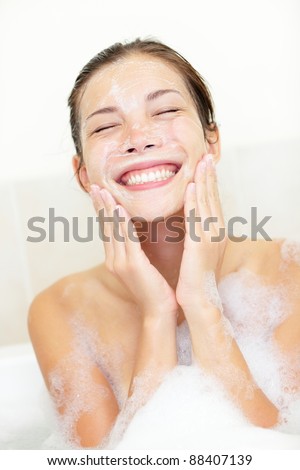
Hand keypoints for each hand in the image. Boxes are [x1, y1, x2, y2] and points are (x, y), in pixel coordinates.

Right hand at [90, 185, 177, 318]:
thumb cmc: (154, 290)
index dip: (103, 212)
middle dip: (100, 206)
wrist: (159, 312)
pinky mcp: (132, 265)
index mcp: (114, 260)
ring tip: (103, 191)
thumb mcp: (141, 267)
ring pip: (113, 230)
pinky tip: (120, 209)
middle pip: (105, 228)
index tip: (100, 194)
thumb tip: (135, 236)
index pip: (107, 231)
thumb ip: (135, 251)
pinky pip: (126, 239)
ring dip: (108, 209)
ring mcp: (120, 263)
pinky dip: (122, 223)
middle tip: (95, 186)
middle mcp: (113, 260)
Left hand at [176, 154, 227, 317]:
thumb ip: (197, 231)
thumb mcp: (198, 248)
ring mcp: (210, 237)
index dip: (211, 182)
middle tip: (207, 156)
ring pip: (208, 204)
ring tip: (202, 163)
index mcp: (216, 232)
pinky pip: (197, 218)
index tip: (207, 165)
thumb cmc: (195, 274)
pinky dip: (195, 201)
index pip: (213, 201)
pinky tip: (192, 187)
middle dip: (210, 176)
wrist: (197, 297)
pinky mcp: (200, 244)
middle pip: (213, 198)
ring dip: (205, 181)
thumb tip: (192, 219)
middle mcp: (217, 231)